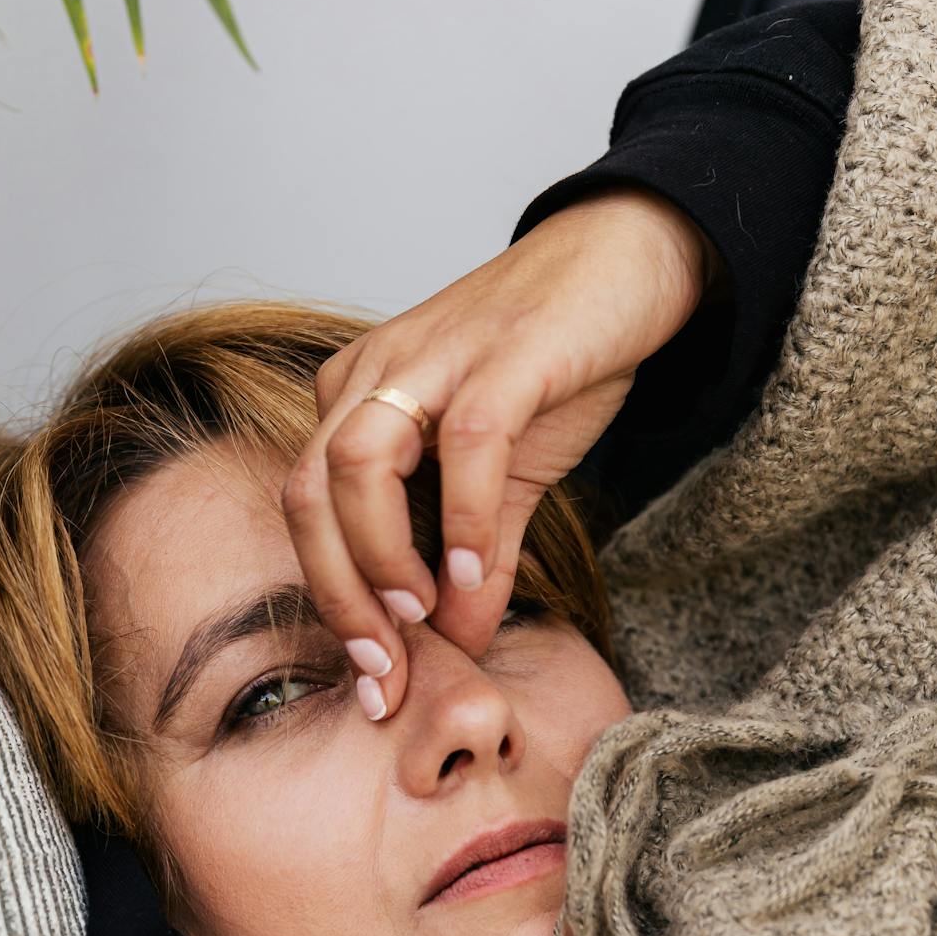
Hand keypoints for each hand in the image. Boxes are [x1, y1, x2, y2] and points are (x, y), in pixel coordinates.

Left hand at [281, 186, 718, 718]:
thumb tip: (462, 643)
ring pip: (359, 465)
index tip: (375, 676)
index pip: (309, 510)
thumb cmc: (555, 360)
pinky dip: (463, 518)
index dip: (331, 601)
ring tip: (421, 615)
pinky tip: (481, 574)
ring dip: (379, 555)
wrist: (627, 259)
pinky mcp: (504, 354)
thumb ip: (479, 556)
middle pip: (309, 493)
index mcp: (357, 399)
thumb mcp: (506, 475)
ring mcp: (435, 358)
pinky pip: (464, 442)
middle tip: (382, 667)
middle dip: (336, 594)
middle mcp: (377, 374)